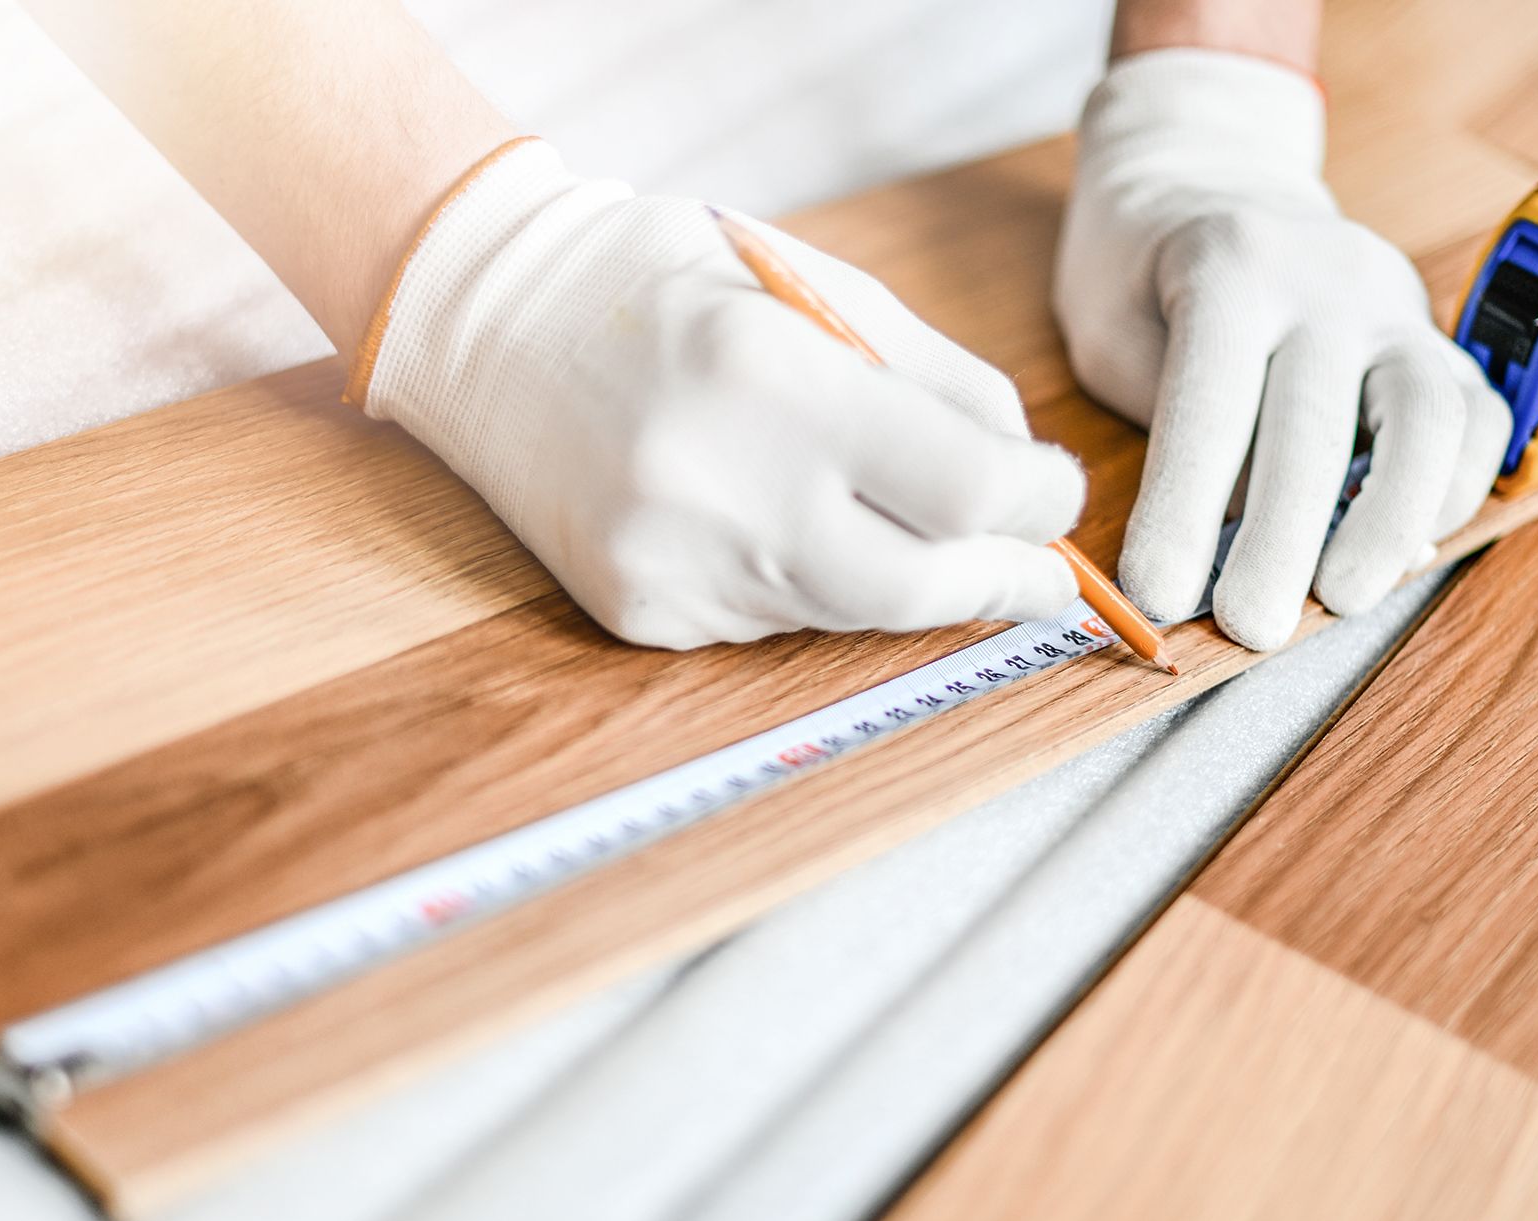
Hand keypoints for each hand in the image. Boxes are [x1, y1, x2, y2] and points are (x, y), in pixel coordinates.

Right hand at [351, 141, 1085, 648]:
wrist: (486, 322)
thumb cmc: (663, 280)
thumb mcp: (814, 284)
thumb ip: (935, 380)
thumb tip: (1025, 476)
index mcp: (772, 378)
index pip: (963, 490)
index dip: (1036, 504)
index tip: (1051, 491)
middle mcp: (718, 486)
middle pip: (916, 588)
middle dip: (998, 581)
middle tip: (1038, 569)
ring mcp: (670, 563)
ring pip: (846, 615)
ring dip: (908, 583)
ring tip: (926, 538)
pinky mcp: (638, 611)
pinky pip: (769, 624)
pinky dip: (809, 587)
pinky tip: (785, 528)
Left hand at [1054, 50, 1511, 649]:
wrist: (1206, 172)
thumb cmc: (1138, 270)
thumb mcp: (1109, 326)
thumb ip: (1159, 417)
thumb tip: (1204, 547)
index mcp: (1229, 266)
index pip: (1212, 403)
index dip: (1184, 510)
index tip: (1156, 594)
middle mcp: (1326, 280)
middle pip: (1314, 426)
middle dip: (1279, 543)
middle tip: (1247, 629)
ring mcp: (1392, 304)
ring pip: (1424, 419)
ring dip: (1386, 524)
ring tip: (1339, 600)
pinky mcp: (1432, 334)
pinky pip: (1470, 418)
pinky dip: (1443, 492)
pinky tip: (1398, 550)